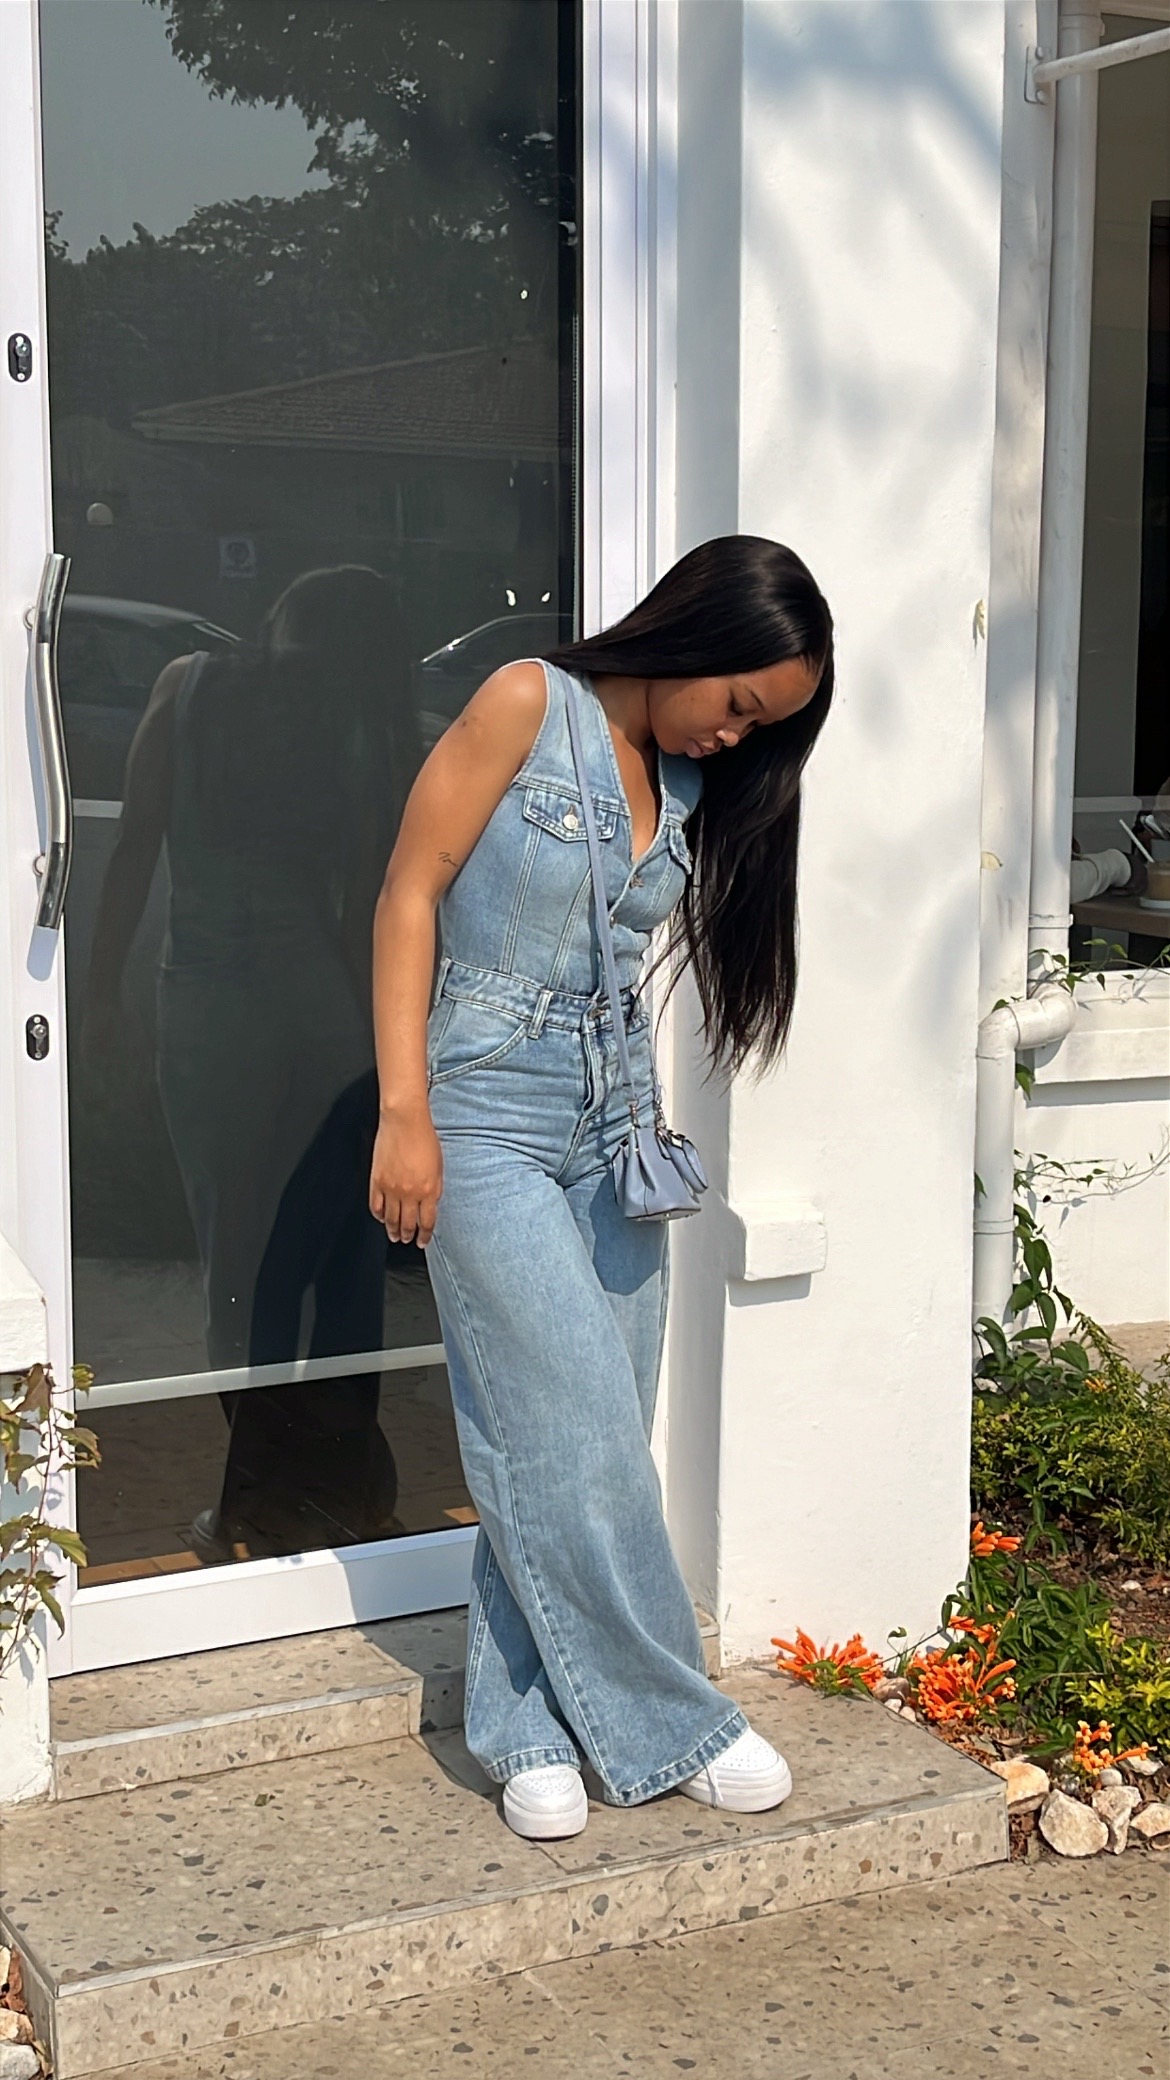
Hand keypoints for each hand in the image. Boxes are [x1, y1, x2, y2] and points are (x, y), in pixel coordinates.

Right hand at [369, 1103, 442, 1246]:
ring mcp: (391, 1188)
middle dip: (408, 1235)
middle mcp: (410, 1193)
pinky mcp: (376, 1181)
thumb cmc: (424, 1138)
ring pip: (390, 1218)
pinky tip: (381, 1218)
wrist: (404, 1121)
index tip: (423, 1242)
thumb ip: (434, 1188)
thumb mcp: (438, 1167)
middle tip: (407, 1240)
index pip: (426, 1222)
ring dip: (393, 1230)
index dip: (424, 1235)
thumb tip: (430, 1204)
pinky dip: (378, 1215)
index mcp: (429, 1190)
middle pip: (408, 1223)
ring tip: (394, 1236)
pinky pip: (375, 1205)